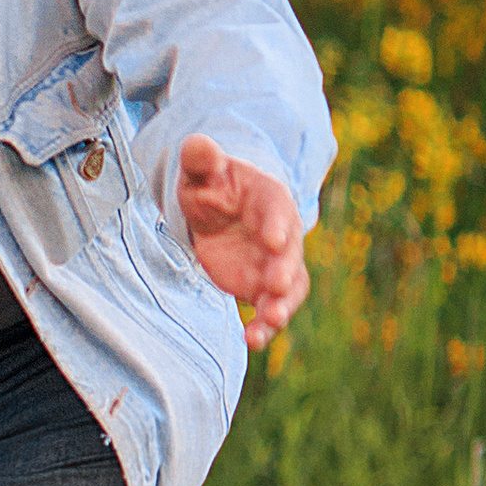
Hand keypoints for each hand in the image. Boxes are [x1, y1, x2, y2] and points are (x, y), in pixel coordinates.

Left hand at [176, 135, 307, 346]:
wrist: (219, 210)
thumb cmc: (212, 185)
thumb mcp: (202, 171)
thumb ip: (201, 160)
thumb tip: (196, 144)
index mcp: (270, 199)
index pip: (277, 210)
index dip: (276, 224)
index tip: (272, 239)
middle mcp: (281, 234)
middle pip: (289, 254)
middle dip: (284, 270)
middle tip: (275, 286)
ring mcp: (275, 264)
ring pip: (288, 288)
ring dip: (281, 306)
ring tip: (269, 322)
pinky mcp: (262, 287)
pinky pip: (270, 309)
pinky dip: (264, 327)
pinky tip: (252, 341)